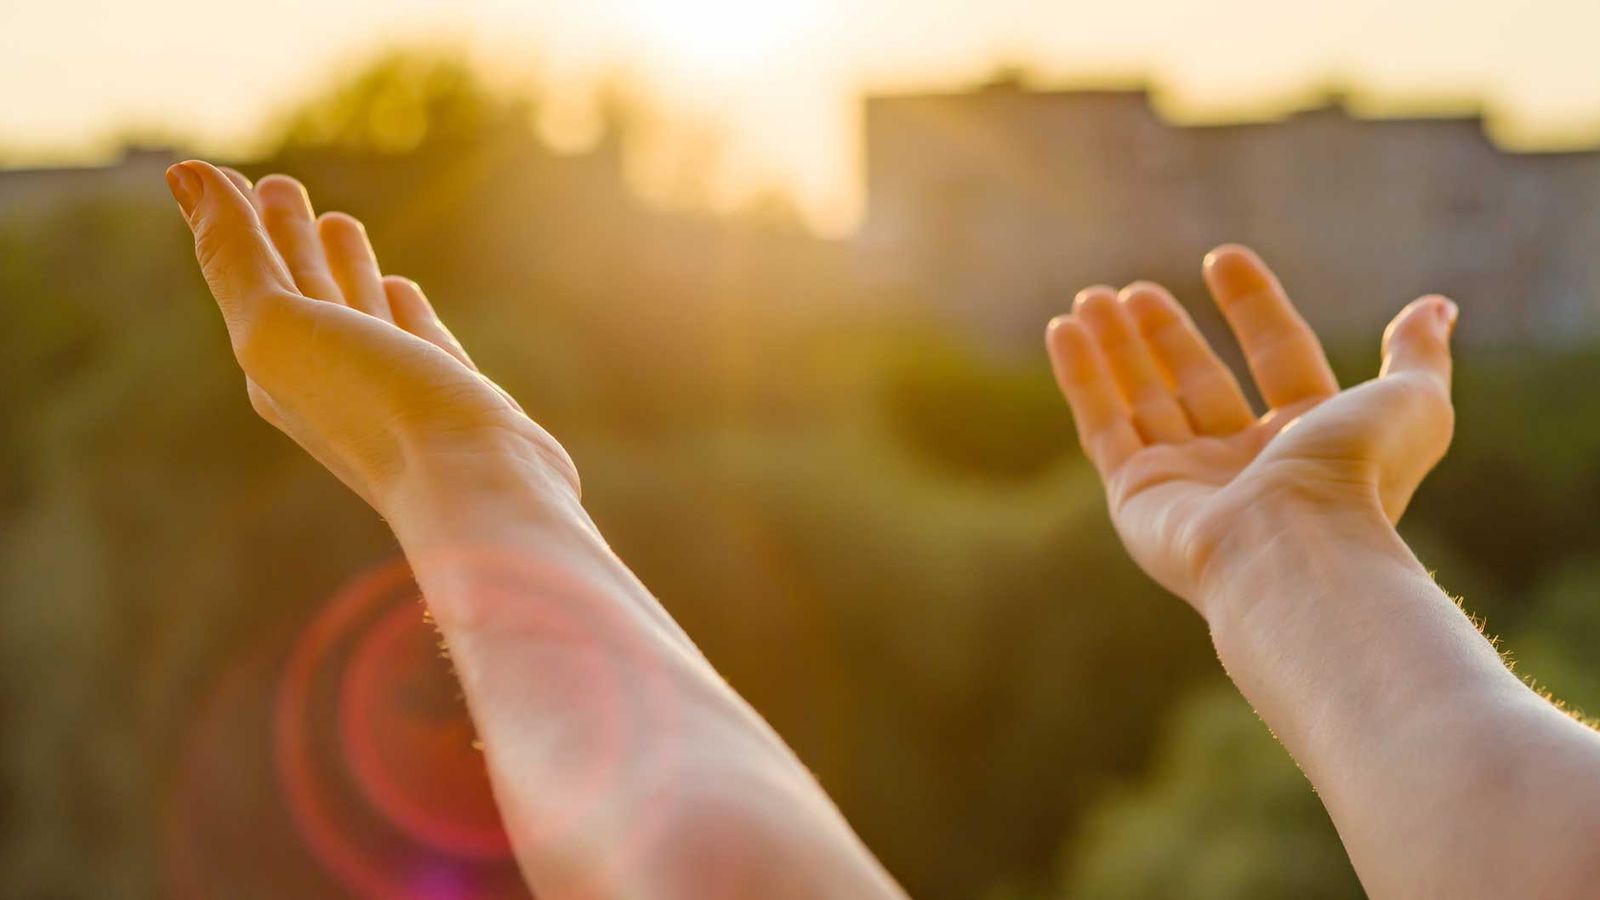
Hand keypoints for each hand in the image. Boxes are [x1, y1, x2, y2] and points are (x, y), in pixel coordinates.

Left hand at [165, 160, 577, 516]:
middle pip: (299, 290)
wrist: (475, 481)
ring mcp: (392, 384)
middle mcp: (328, 375)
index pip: (245, 274)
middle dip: (283, 236)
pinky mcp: (449, 393)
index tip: (212, 174)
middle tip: (279, 185)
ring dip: (341, 264)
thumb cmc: (376, 405)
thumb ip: (235, 256)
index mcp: (275, 363)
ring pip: (356, 310)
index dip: (230, 222)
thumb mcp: (280, 327)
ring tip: (338, 221)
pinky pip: (413, 337)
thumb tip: (185, 175)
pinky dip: (399, 307)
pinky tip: (398, 289)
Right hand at [1046, 245, 1455, 613]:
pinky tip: (1063, 328)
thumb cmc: (1353, 478)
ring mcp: (1186, 480)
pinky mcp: (1135, 494)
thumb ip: (1418, 355)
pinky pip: (1102, 425)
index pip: (1278, 356)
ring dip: (1117, 346)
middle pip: (1199, 381)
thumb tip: (1435, 307)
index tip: (1222, 258)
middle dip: (1165, 333)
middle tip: (1134, 291)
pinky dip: (1081, 376)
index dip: (1253, 305)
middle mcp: (1245, 462)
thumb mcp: (1411, 404)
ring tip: (1090, 298)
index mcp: (1310, 439)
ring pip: (1144, 399)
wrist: (1291, 550)